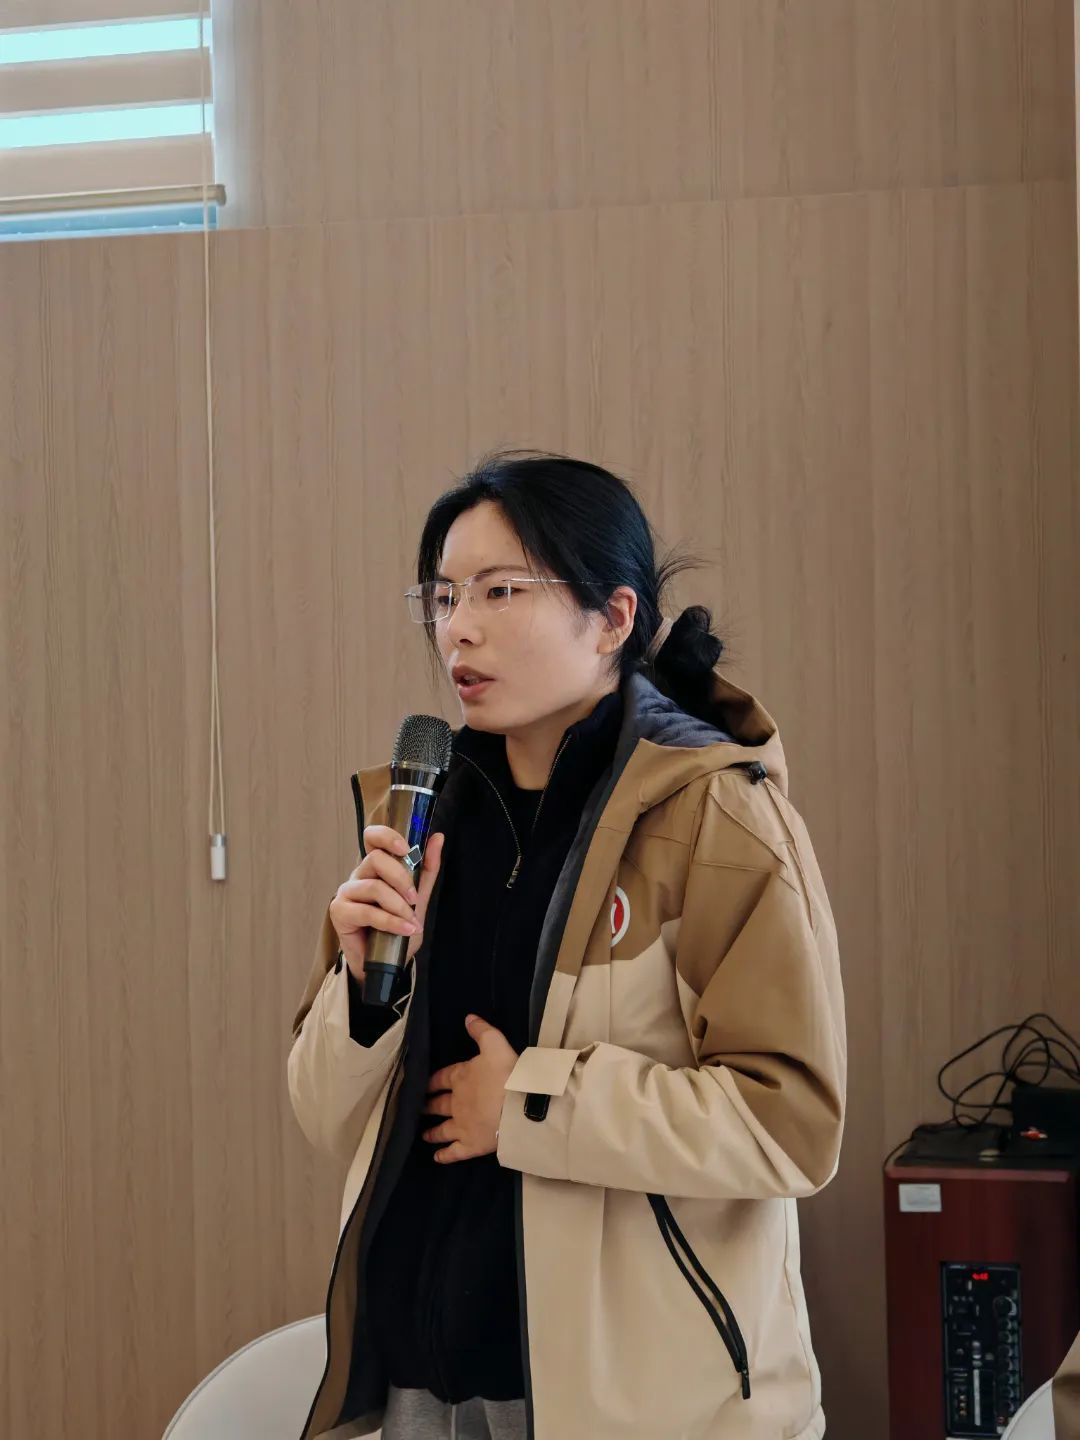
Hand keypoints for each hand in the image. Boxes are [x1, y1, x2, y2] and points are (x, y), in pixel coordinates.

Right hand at [329, 828, 444, 984]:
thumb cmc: (398, 928)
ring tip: (411, 921)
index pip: (373, 838)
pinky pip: (366, 911)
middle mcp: (359, 876)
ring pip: (374, 886)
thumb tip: (438, 838)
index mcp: (376, 867)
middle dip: (401, 878)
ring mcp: (346, 893)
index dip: (387, 837)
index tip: (406, 849)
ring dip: (398, 906)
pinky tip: (405, 929)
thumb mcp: (418, 897)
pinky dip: (390, 922)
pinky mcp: (339, 912)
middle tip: (414, 898)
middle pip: (375, 859)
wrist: (387, 963)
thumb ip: (426, 869)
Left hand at [423, 1015, 518, 1162]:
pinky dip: (444, 1155)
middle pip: (438, 1105)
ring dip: (432, 1132)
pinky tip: (437, 1157)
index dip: (431, 1081)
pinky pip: (453, 1153)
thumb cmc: (507, 1074)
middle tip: (419, 1108)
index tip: (423, 1085)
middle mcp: (456, 1104)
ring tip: (424, 1134)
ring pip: (442, 1130)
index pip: (440, 1079)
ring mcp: (462, 1127)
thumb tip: (468, 1017)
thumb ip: (481, 1030)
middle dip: (428, 1106)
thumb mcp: (496, 1044)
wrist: (519, 1108)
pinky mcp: (471, 1146)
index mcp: (460, 1078)